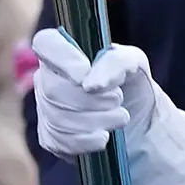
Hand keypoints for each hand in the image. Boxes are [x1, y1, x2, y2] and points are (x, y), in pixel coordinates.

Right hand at [31, 28, 159, 158]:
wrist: (138, 122)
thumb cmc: (131, 84)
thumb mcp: (133, 64)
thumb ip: (115, 62)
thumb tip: (90, 84)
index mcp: (65, 50)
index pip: (46, 43)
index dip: (63, 59)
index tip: (85, 75)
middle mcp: (48, 77)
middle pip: (52, 89)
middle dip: (91, 99)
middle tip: (118, 99)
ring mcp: (45, 108)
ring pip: (57, 118)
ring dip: (95, 120)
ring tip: (120, 117)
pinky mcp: (50, 136)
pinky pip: (59, 141)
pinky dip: (87, 141)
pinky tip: (104, 137)